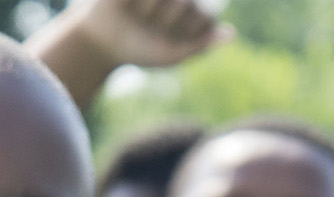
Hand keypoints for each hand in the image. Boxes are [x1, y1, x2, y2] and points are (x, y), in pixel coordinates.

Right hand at [45, 0, 230, 69]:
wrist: (103, 41)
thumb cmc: (140, 48)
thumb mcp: (170, 54)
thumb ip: (200, 46)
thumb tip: (230, 34)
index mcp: (197, 12)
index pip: (203, 17)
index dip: (184, 33)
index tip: (168, 40)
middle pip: (185, 3)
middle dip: (166, 19)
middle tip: (150, 24)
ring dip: (150, 8)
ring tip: (140, 12)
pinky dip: (137, 1)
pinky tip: (130, 3)